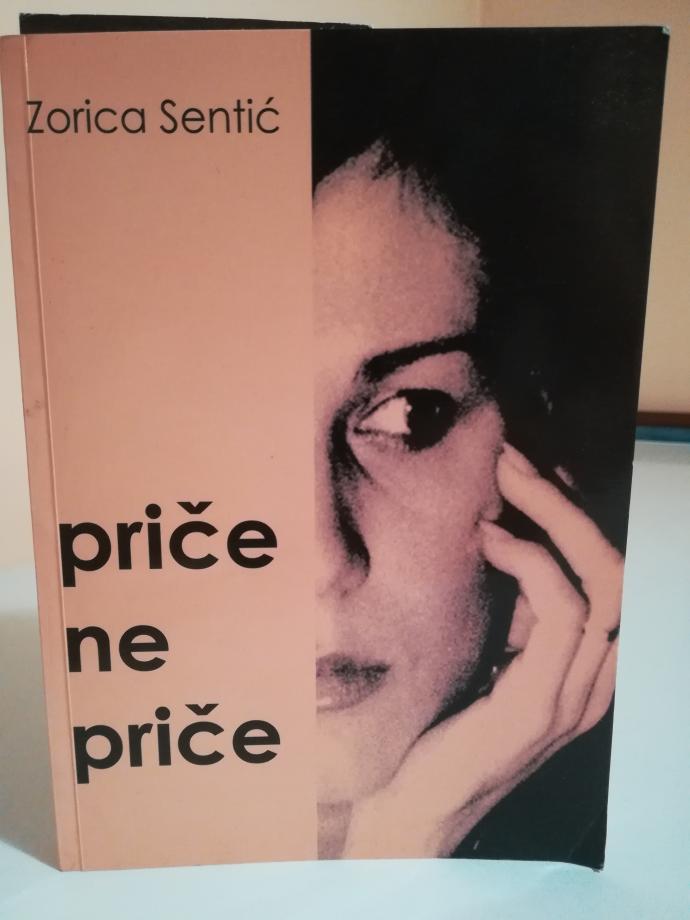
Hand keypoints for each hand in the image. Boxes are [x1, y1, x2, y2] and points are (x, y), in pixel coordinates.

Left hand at [342, 443, 622, 857]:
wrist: (412, 811)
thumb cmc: (439, 725)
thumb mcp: (487, 655)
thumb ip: (514, 613)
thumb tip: (503, 536)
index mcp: (584, 666)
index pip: (608, 574)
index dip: (575, 515)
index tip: (524, 473)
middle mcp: (594, 679)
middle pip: (619, 568)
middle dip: (569, 502)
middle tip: (514, 458)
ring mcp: (575, 696)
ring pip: (605, 581)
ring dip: (554, 515)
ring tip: (504, 480)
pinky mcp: (541, 706)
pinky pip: (564, 613)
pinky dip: (533, 560)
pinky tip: (491, 539)